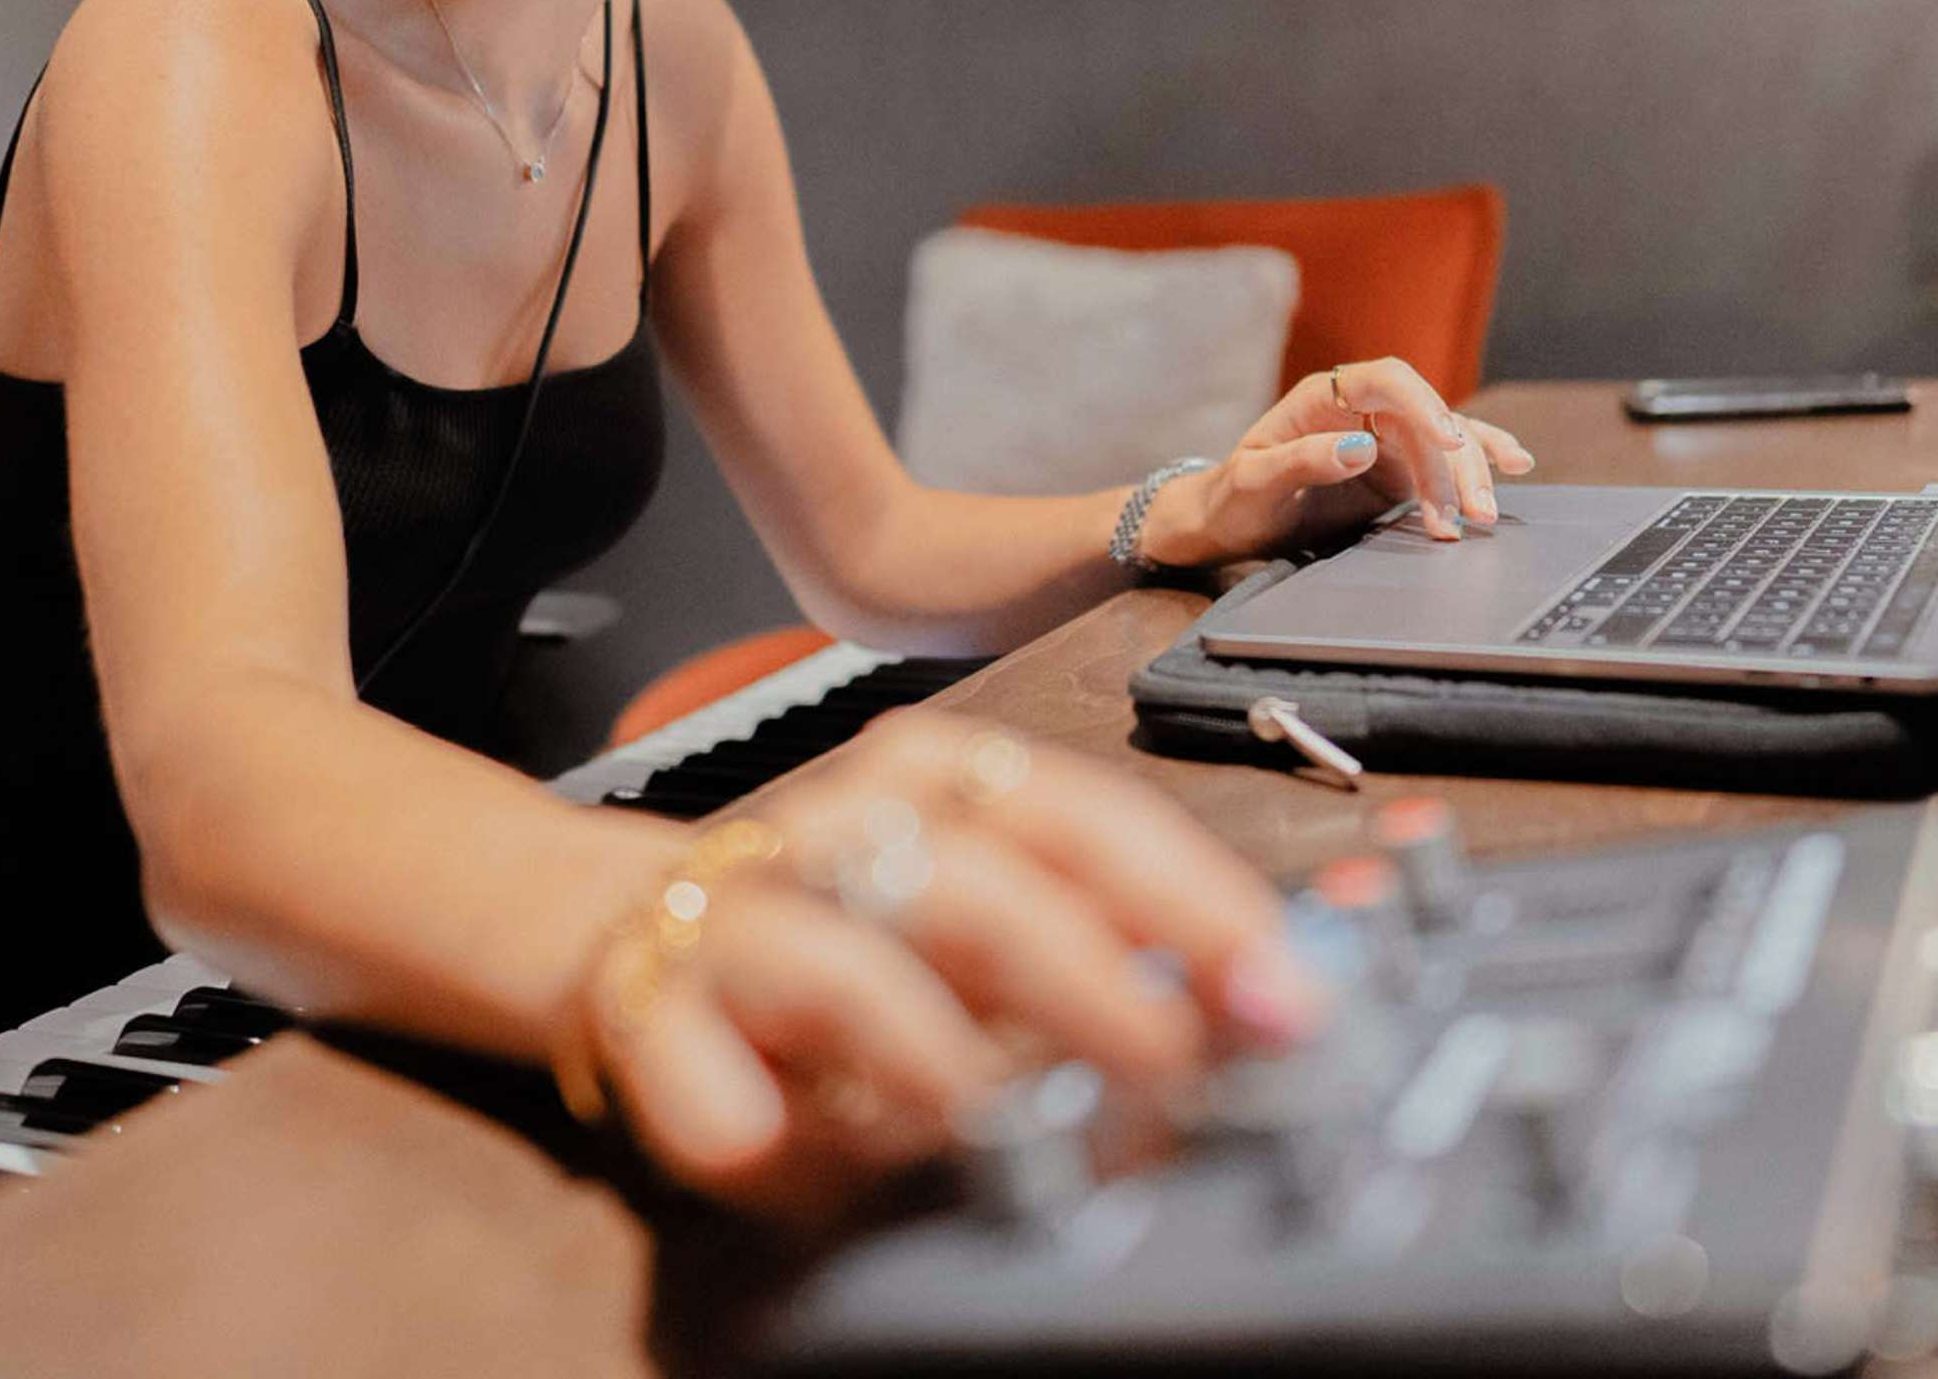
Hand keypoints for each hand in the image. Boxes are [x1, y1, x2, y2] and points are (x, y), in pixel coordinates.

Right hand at [576, 714, 1325, 1215]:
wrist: (639, 934)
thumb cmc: (861, 936)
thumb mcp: (1004, 919)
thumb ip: (1135, 945)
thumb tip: (1298, 989)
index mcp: (946, 779)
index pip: (1087, 818)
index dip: (1191, 906)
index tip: (1278, 995)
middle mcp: (846, 823)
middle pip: (980, 887)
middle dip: (1090, 988)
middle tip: (1168, 1076)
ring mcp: (747, 914)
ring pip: (843, 967)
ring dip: (935, 1063)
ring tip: (1000, 1131)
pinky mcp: (652, 1010)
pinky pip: (708, 1074)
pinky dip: (764, 1129)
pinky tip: (812, 1158)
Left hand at [1151, 356, 1533, 567]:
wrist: (1228, 524)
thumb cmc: (1233, 497)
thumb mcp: (1253, 481)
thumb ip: (1301, 460)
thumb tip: (1361, 446)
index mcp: (1324, 395)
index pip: (1387, 380)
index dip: (1423, 402)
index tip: (1448, 437)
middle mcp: (1362, 409)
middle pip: (1425, 417)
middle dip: (1456, 462)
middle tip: (1473, 511)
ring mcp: (1385, 438)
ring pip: (1443, 443)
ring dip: (1469, 477)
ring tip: (1483, 517)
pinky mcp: (1398, 470)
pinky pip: (1445, 461)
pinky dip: (1478, 464)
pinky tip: (1514, 465)